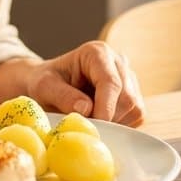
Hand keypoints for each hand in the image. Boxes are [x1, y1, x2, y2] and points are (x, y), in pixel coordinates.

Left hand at [5, 41, 144, 125]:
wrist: (49, 85)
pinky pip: (136, 117)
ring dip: (114, 123)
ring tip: (89, 121)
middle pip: (127, 98)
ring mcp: (128, 79)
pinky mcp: (132, 96)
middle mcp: (117, 62)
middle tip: (86, 128)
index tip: (96, 126)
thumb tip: (86, 109)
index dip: (106, 107)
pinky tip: (100, 120)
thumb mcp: (44, 87)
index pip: (111, 82)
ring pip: (135, 109)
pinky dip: (120, 125)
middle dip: (109, 118)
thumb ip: (62, 96)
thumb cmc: (44, 82)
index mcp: (97, 53)